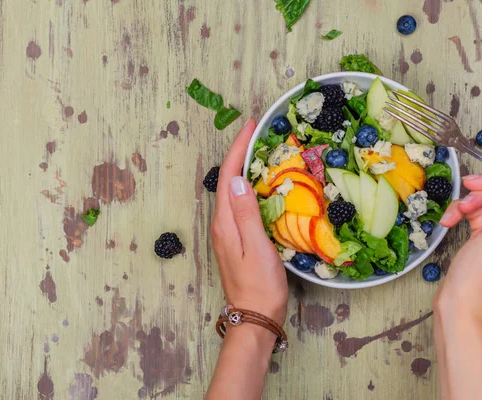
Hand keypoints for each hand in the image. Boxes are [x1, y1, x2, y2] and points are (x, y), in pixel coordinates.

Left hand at [210, 119, 288, 324]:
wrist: (255, 317)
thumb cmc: (260, 286)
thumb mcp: (257, 247)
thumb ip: (246, 213)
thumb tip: (236, 179)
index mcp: (225, 223)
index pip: (228, 176)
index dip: (238, 148)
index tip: (249, 126)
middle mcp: (221, 225)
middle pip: (227, 180)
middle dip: (238, 153)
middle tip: (255, 132)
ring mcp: (227, 233)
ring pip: (232, 191)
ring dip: (242, 168)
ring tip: (257, 151)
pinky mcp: (235, 240)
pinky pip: (239, 204)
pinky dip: (247, 187)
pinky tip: (258, 185)